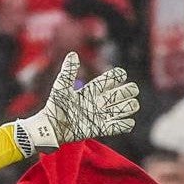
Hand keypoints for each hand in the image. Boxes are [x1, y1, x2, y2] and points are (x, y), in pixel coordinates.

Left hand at [13, 58, 139, 153]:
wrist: (50, 128)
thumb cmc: (54, 107)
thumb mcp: (61, 88)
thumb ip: (68, 72)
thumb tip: (73, 54)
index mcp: (87, 92)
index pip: (104, 82)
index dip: (114, 77)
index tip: (122, 74)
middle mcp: (94, 104)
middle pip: (115, 96)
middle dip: (125, 92)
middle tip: (133, 89)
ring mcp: (96, 116)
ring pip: (116, 110)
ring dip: (126, 107)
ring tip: (134, 104)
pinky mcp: (95, 129)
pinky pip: (112, 127)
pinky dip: (122, 125)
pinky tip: (130, 122)